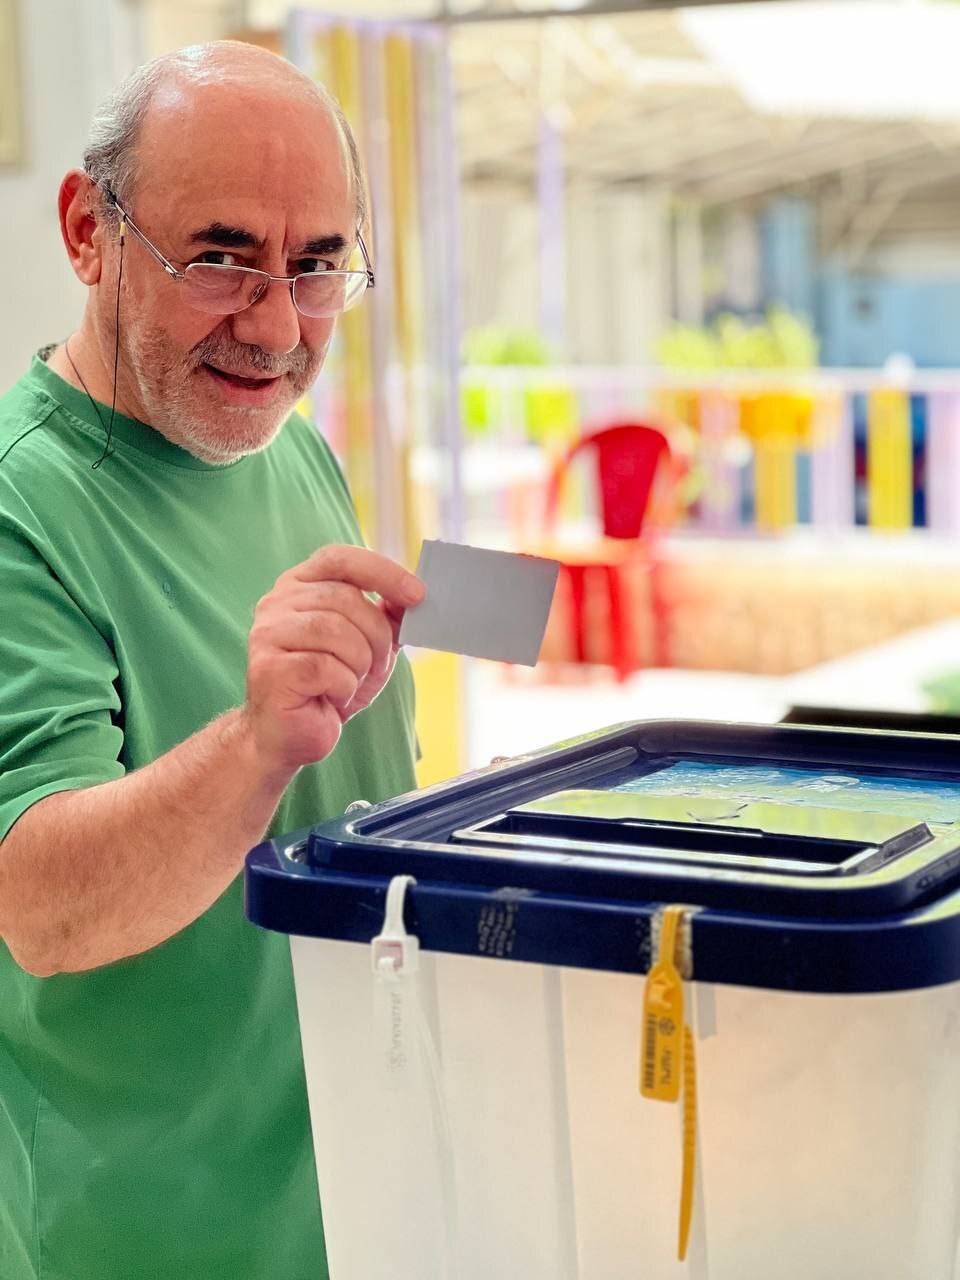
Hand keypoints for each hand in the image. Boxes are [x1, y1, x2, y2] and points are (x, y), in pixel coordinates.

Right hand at [243, 545, 424, 773]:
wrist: (290, 735)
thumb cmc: (328, 686)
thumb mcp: (368, 646)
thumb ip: (386, 615)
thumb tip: (413, 593)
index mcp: (299, 586)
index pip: (340, 559)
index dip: (382, 572)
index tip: (417, 595)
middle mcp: (277, 602)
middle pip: (347, 599)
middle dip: (377, 637)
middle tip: (375, 666)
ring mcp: (268, 633)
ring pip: (337, 632)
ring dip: (359, 665)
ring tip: (348, 683)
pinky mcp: (269, 668)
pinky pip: (326, 667)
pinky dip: (342, 688)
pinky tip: (329, 698)